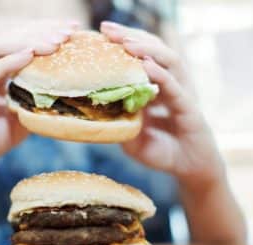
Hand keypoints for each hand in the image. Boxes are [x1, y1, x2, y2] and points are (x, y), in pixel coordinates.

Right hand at [0, 20, 77, 196]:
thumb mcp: (18, 122)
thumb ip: (33, 107)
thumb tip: (61, 99)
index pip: (23, 44)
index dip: (47, 34)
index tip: (74, 29)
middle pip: (14, 40)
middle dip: (43, 32)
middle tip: (70, 30)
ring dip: (28, 43)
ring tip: (55, 41)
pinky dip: (6, 63)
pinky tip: (27, 55)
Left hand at [101, 22, 245, 243]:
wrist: (188, 169)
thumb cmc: (161, 152)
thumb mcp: (133, 139)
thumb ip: (122, 123)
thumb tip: (101, 109)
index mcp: (154, 90)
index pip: (139, 59)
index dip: (122, 46)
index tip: (100, 36)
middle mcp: (169, 86)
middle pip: (152, 52)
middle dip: (130, 38)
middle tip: (107, 29)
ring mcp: (181, 94)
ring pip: (169, 62)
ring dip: (148, 50)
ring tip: (126, 43)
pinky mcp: (190, 109)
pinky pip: (176, 88)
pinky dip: (162, 76)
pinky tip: (147, 66)